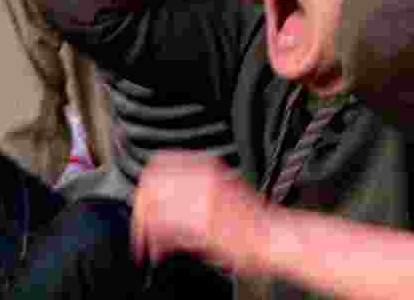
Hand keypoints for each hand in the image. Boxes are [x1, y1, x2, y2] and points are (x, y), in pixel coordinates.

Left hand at [130, 151, 267, 272]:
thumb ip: (194, 185)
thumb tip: (166, 197)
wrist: (274, 236)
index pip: (160, 161)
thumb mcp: (224, 186)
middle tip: (139, 223)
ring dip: (143, 227)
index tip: (143, 199)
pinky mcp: (200, 225)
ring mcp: (201, 201)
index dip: (147, 182)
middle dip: (140, 205)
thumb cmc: (255, 217)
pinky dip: (154, 243)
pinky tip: (157, 252)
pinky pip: (163, 230)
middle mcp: (203, 178)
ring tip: (144, 242)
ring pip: (153, 206)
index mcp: (208, 165)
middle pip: (151, 182)